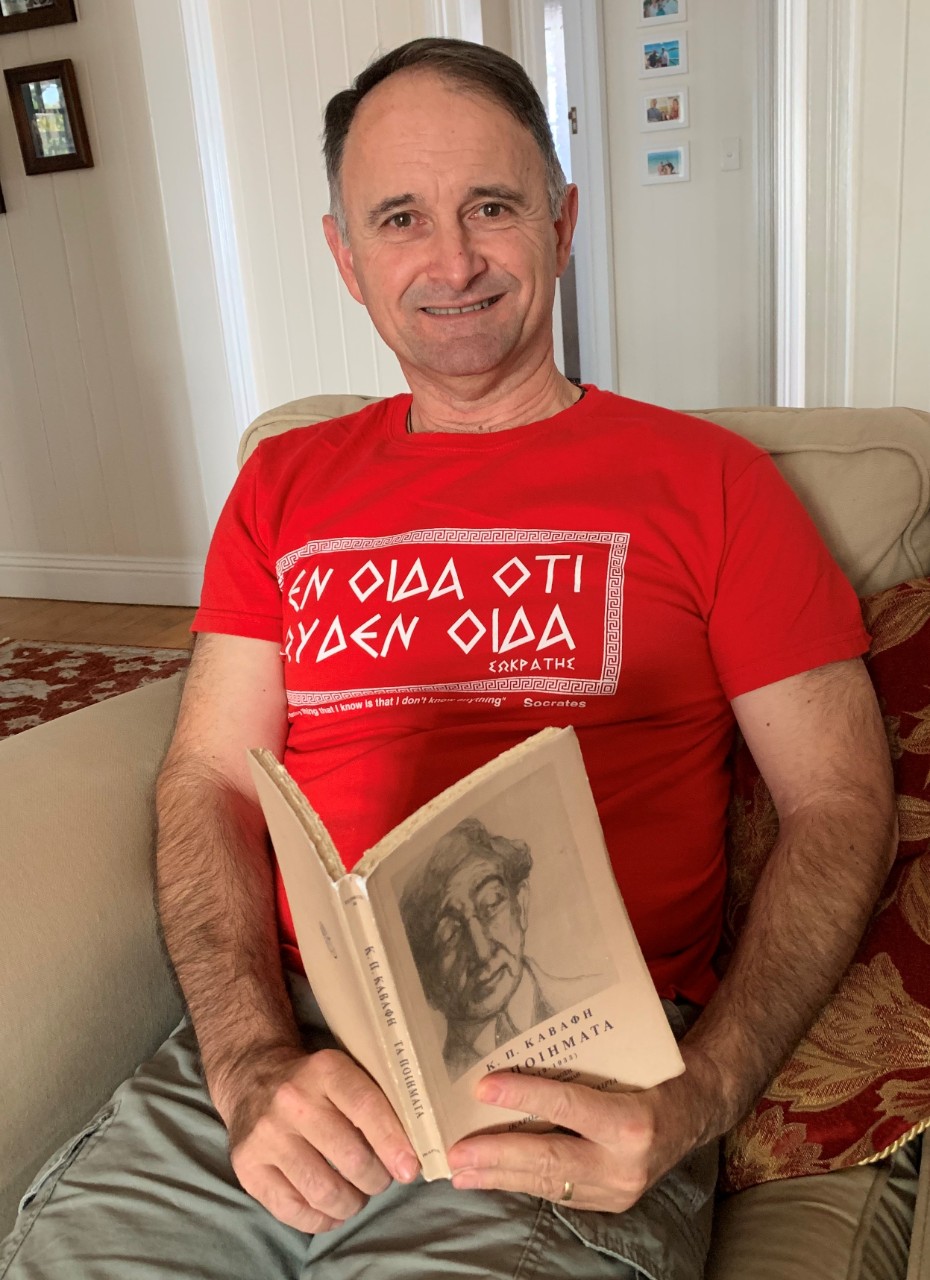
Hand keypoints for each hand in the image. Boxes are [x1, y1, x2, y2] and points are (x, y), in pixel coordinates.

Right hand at [224, 1046, 419, 1233]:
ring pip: (323, 1190)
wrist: (252, 1076)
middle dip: (375, 1179)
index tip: (409, 1168)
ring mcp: (266, 1135)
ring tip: (356, 1197)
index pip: (366, 1107)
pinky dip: (320, 1219)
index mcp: (324, 1070)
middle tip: (379, 1179)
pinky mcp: (247, 1166)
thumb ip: (375, 1101)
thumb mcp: (344, 1072)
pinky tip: (331, 1211)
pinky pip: (292, 1210)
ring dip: (351, 1203)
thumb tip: (408, 1154)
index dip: (392, 1142)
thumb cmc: (314, 1082)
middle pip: (350, 1157)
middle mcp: (291, 1101)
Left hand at [447, 1057, 718, 1211]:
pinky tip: (491, 1176)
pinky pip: (555, 1191)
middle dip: (497, 1156)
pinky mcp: (609, 1202)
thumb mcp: (631, 1059)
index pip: (568, 1106)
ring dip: (498, 1177)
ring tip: (460, 1170)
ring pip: (547, 1183)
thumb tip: (522, 1038)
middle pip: (550, 1158)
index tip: (483, 1088)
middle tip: (455, 1151)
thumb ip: (585, 1060)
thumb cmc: (658, 1072)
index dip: (524, 1096)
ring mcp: (616, 1190)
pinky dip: (519, 1183)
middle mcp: (625, 1163)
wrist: (699, 1111)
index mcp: (633, 1121)